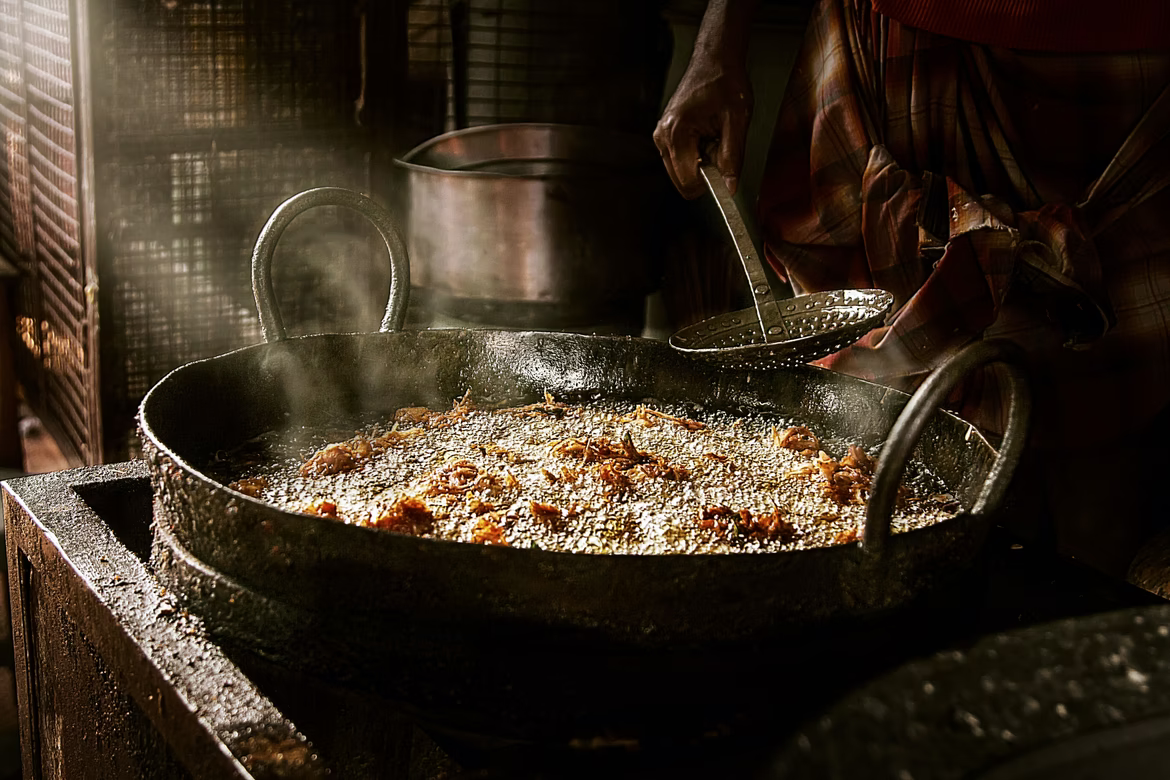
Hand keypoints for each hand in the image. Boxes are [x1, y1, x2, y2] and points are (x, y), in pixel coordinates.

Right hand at [654, 54, 752, 199]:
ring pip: (681, 172)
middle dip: (705, 173)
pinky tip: (706, 136)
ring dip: (700, 164)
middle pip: (682, 180)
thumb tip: (730, 186)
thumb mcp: (737, 121)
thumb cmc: (724, 82)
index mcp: (677, 132)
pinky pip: (679, 160)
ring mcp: (661, 136)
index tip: (726, 173)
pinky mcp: (665, 135)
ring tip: (713, 137)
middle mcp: (663, 136)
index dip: (710, 183)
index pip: (688, 180)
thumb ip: (733, 157)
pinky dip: (695, 156)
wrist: (714, 60)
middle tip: (719, 146)